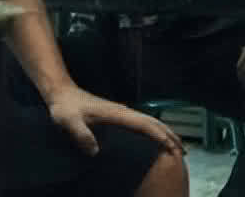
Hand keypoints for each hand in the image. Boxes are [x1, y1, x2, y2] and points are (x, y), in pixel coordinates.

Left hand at [44, 83, 183, 156]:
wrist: (61, 92)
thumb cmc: (64, 108)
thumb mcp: (68, 122)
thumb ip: (80, 135)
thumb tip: (94, 151)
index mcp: (117, 114)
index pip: (145, 126)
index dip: (160, 137)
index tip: (173, 148)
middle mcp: (123, 111)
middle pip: (153, 122)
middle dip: (170, 135)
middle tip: (183, 151)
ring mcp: (121, 112)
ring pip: (149, 121)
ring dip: (164, 132)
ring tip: (176, 145)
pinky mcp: (117, 114)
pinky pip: (141, 123)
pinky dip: (154, 130)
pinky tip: (153, 137)